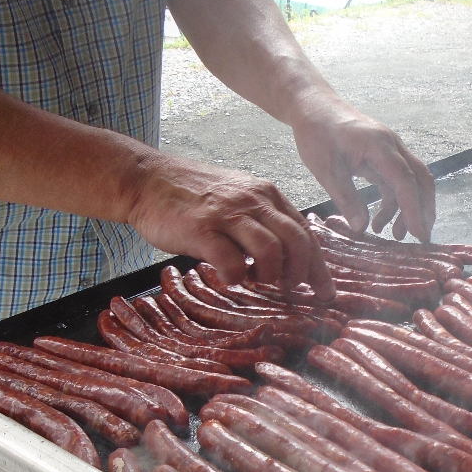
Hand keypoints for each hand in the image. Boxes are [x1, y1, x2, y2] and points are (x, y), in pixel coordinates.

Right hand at [124, 152, 334, 298]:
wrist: (146, 179)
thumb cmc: (192, 195)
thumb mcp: (237, 196)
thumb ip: (262, 220)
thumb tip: (286, 257)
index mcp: (266, 194)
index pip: (305, 232)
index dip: (319, 266)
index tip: (325, 292)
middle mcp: (253, 200)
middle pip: (297, 241)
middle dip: (302, 273)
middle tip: (292, 290)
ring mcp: (227, 214)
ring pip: (271, 250)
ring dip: (271, 275)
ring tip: (257, 281)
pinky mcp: (202, 229)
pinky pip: (231, 261)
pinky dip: (236, 277)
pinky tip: (229, 278)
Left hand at [290, 95, 435, 241]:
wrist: (313, 106)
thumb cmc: (317, 133)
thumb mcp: (326, 169)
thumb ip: (345, 197)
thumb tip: (362, 228)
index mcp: (380, 146)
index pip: (405, 180)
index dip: (413, 209)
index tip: (418, 235)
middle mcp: (392, 147)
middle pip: (420, 179)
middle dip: (423, 209)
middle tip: (420, 238)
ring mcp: (390, 151)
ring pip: (411, 182)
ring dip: (408, 209)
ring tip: (396, 235)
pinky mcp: (382, 157)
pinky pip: (396, 182)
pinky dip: (393, 203)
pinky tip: (379, 221)